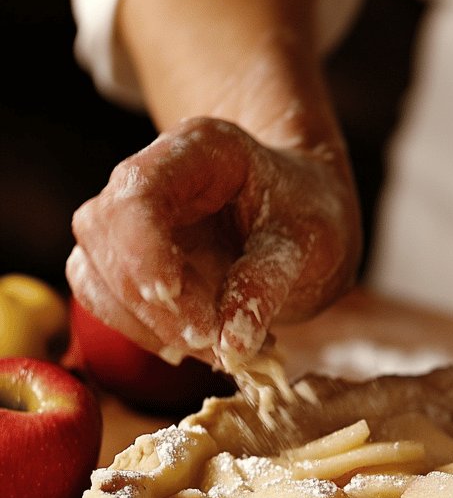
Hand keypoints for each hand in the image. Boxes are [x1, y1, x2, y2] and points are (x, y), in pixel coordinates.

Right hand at [66, 117, 361, 368]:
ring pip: (98, 276)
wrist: (302, 218)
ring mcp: (130, 220)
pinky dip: (151, 333)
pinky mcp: (126, 262)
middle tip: (216, 341)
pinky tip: (204, 344)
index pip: (138, 191)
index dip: (143, 248)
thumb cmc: (307, 214)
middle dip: (155, 302)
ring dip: (152, 326)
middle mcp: (151, 178)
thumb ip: (269, 282)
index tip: (172, 297)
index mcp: (199, 150)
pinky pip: (110, 303)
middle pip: (107, 236)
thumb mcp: (310, 241)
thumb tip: (233, 342)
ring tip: (224, 347)